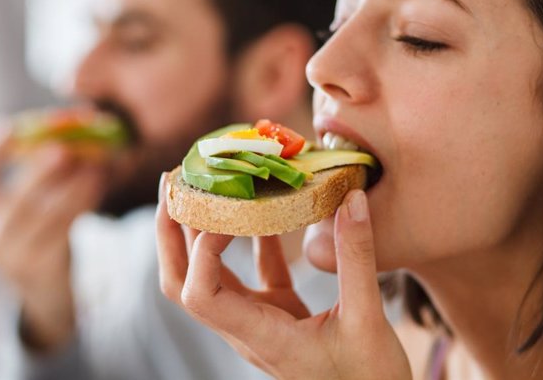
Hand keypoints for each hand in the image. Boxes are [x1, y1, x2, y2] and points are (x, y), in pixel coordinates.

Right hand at [0, 118, 104, 351]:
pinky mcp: (44, 266)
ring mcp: (16, 257)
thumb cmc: (40, 245)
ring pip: (48, 213)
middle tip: (66, 147)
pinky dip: (85, 202)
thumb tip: (68, 141)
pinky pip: (67, 228)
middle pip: (17, 198)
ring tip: (97, 163)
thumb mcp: (27, 219)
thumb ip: (39, 187)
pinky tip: (99, 184)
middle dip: (42, 170)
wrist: (46, 300)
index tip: (7, 126)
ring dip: (75, 185)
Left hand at [156, 174, 411, 379]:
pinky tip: (262, 209)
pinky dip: (249, 240)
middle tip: (175, 182)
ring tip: (203, 186)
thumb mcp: (368, 319)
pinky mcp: (276, 315)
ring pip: (207, 277)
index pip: (200, 294)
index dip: (201, 250)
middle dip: (171, 232)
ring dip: (199, 233)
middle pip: (182, 283)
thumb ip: (356, 259)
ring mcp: (257, 321)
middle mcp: (246, 329)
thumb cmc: (371, 379)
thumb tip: (350, 199)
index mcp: (260, 336)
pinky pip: (251, 274)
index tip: (227, 210)